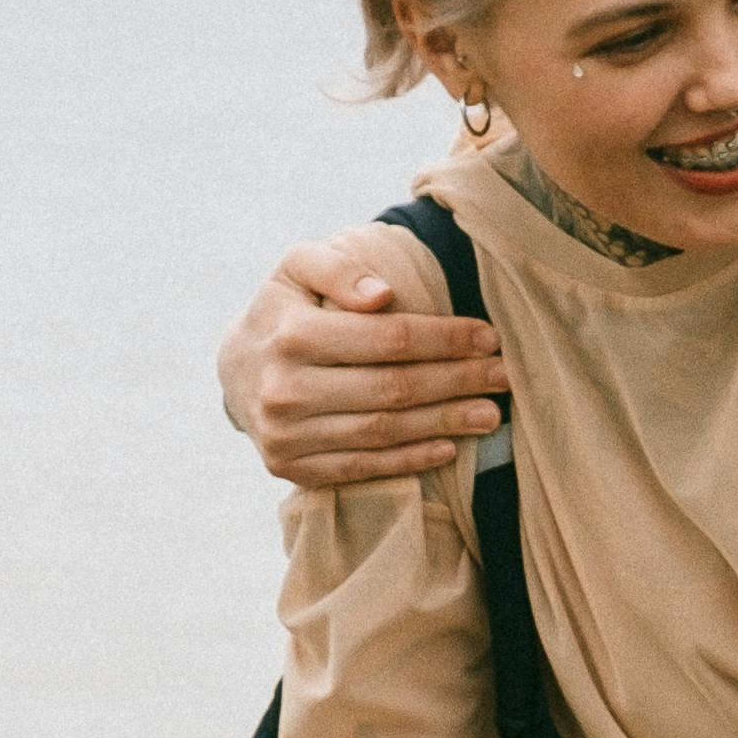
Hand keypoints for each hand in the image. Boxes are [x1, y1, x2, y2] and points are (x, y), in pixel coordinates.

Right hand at [231, 238, 509, 486]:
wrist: (234, 370)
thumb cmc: (284, 310)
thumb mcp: (298, 268)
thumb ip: (338, 268)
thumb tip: (382, 295)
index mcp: (291, 335)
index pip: (388, 340)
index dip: (446, 339)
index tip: (489, 337)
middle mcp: (284, 390)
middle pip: (393, 389)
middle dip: (457, 382)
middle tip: (504, 377)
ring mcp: (287, 436)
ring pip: (383, 432)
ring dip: (445, 424)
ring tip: (491, 414)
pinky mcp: (292, 469)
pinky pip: (363, 467)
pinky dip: (410, 460)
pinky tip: (450, 448)